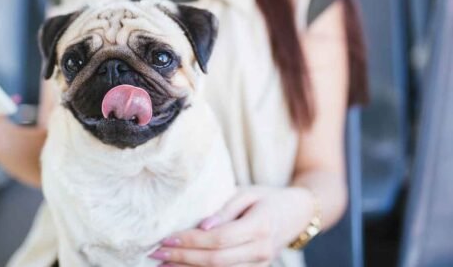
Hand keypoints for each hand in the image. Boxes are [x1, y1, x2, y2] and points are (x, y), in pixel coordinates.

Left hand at [149, 186, 313, 266]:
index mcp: (260, 226)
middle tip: (155, 252)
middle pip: (217, 261)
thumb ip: (226, 208)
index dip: (192, 241)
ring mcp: (261, 265)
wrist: (298, 214)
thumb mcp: (248, 193)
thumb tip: (202, 225)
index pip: (220, 239)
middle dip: (183, 259)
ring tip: (162, 264)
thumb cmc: (268, 198)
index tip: (167, 237)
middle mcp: (262, 250)